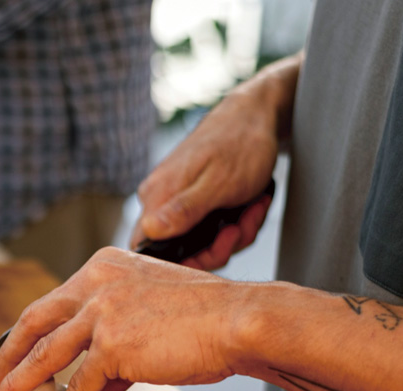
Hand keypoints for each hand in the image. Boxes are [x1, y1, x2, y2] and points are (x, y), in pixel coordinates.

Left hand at [0, 247, 255, 390]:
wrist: (238, 320)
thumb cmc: (205, 319)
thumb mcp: (149, 317)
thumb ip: (115, 344)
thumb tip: (93, 387)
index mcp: (103, 266)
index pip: (52, 302)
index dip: (26, 332)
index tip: (11, 353)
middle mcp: (96, 282)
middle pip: (33, 322)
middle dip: (7, 356)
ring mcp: (102, 312)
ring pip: (45, 355)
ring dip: (18, 387)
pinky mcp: (114, 344)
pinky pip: (79, 384)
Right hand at [132, 89, 280, 269]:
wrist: (255, 116)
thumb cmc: (239, 143)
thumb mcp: (218, 183)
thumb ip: (184, 210)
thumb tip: (150, 231)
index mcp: (157, 196)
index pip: (148, 250)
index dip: (185, 262)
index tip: (219, 248)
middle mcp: (160, 200)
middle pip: (178, 251)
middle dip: (219, 247)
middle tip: (242, 227)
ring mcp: (176, 201)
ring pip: (201, 242)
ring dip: (235, 233)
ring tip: (252, 207)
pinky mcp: (192, 200)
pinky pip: (211, 228)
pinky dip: (236, 222)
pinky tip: (251, 203)